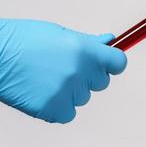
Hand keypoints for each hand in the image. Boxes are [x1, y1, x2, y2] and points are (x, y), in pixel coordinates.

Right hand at [0, 19, 126, 122]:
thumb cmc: (26, 40)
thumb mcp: (61, 33)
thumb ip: (90, 41)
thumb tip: (110, 41)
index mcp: (86, 51)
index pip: (119, 63)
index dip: (114, 63)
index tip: (107, 64)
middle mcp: (81, 72)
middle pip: (102, 82)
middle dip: (90, 76)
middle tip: (67, 69)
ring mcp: (68, 93)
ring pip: (84, 97)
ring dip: (72, 91)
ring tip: (48, 78)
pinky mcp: (53, 110)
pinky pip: (69, 112)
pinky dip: (60, 106)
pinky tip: (44, 92)